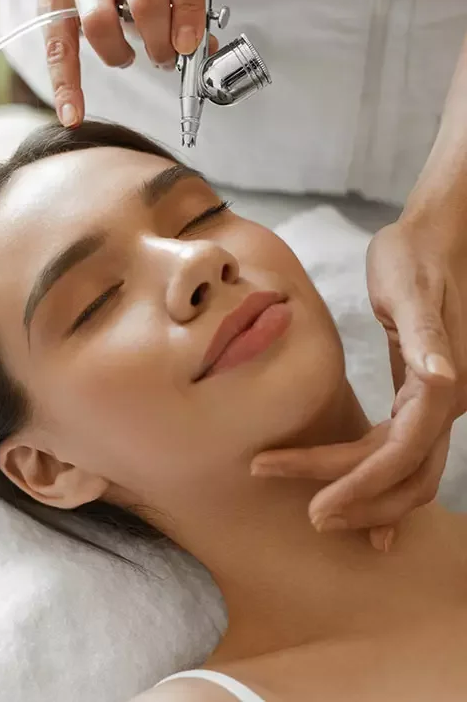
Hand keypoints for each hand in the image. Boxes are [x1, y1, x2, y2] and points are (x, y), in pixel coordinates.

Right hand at [38, 0, 215, 126]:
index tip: (189, 45)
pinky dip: (66, 87)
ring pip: (100, 21)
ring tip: (127, 60)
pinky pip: (59, 50)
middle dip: (160, 43)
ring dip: (119, 56)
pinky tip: (72, 113)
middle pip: (146, 0)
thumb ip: (188, 19)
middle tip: (164, 61)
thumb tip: (206, 52)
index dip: (190, 7)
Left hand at [251, 215, 465, 548]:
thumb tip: (442, 383)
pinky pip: (401, 451)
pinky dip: (377, 480)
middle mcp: (448, 404)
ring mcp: (438, 403)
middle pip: (406, 476)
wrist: (432, 238)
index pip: (397, 454)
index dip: (357, 485)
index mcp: (444, 387)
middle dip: (359, 502)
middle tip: (308, 518)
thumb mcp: (411, 292)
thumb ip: (427, 339)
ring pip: (407, 472)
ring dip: (365, 497)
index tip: (313, 506)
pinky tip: (355, 498)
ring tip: (317, 510)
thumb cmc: (412, 257)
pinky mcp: (419, 396)